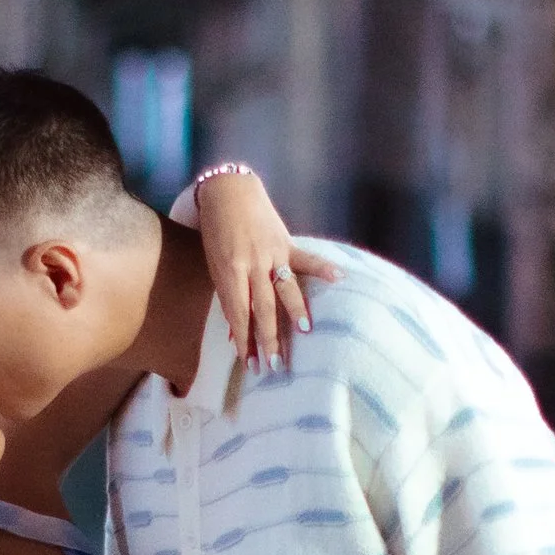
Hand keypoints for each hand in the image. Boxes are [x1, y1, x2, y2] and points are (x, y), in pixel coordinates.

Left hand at [181, 168, 338, 371]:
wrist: (228, 191)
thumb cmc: (216, 233)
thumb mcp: (215, 265)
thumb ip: (228, 296)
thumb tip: (236, 332)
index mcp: (229, 271)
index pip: (238, 313)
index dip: (244, 340)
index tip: (250, 364)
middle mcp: (252, 264)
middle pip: (263, 307)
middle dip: (269, 337)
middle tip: (275, 364)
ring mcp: (271, 252)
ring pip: (285, 287)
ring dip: (295, 309)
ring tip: (306, 331)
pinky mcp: (285, 241)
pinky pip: (306, 257)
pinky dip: (323, 267)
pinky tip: (339, 278)